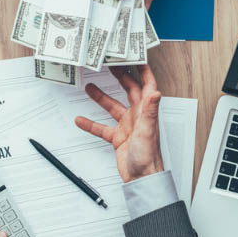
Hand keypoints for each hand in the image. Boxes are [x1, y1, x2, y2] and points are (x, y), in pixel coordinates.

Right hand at [75, 65, 163, 182]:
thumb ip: (150, 110)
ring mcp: (128, 126)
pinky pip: (102, 127)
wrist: (142, 178)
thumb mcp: (147, 130)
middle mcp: (138, 116)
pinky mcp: (118, 138)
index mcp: (146, 111)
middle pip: (129, 90)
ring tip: (89, 87)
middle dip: (121, 77)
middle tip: (110, 65)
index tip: (135, 57)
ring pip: (113, 107)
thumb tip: (156, 91)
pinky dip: (91, 123)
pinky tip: (81, 119)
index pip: (147, 85)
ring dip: (101, 97)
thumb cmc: (149, 157)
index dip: (142, 70)